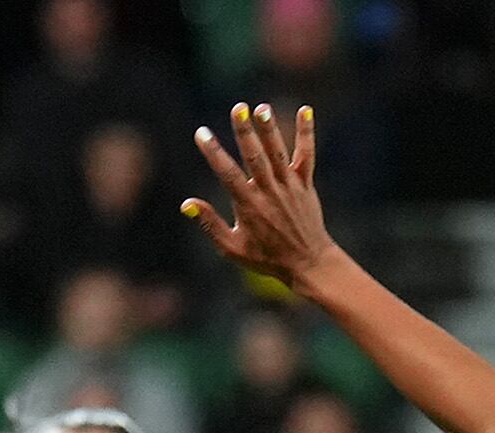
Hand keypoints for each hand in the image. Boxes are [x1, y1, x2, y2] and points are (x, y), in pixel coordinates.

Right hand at [183, 104, 336, 291]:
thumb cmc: (266, 258)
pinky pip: (306, 155)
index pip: (228, 174)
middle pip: (255, 157)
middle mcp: (269, 192)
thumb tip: (186, 203)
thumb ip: (210, 224)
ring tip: (261, 108)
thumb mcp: (232, 248)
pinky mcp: (305, 184)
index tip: (202, 133)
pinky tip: (305, 110)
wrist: (308, 263)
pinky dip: (306, 134)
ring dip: (270, 129)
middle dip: (245, 132)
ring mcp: (289, 186)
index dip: (214, 152)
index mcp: (249, 206)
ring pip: (278, 153)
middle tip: (238, 109)